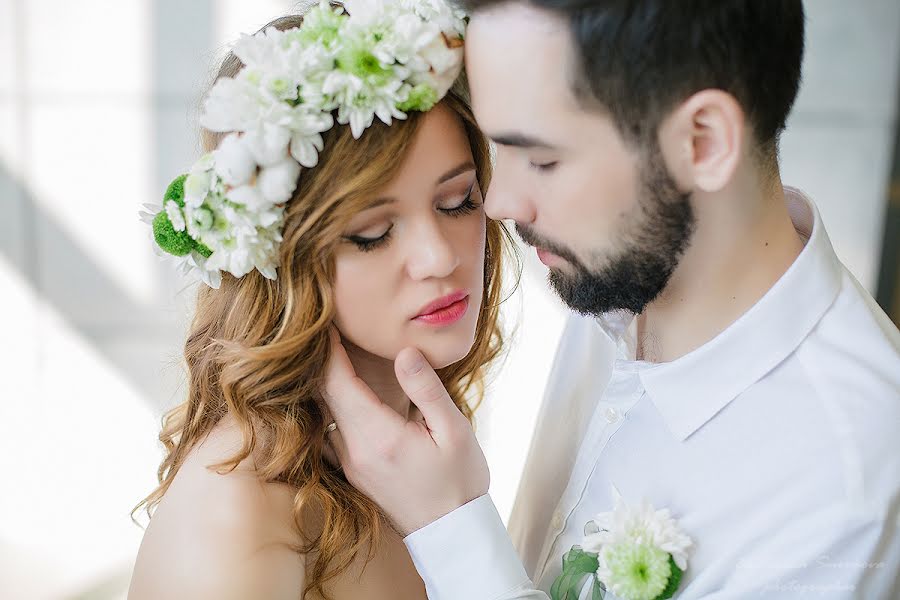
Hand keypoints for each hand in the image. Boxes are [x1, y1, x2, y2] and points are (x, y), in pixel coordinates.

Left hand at [320, 326, 489, 535]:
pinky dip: (329, 407)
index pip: (338, 381)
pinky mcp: (352, 471)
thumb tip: (404, 352)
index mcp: (378, 435)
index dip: (329, 348)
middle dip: (321, 359)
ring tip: (329, 354)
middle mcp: (354, 449)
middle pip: (323, 394)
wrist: (451, 533)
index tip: (327, 320)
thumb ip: (426, 389)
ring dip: (323, 383)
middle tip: (323, 327)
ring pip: (322, 414)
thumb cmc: (459, 481)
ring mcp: (349, 463)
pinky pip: (328, 431)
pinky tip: (338, 394)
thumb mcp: (454, 431)